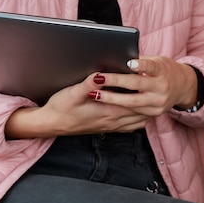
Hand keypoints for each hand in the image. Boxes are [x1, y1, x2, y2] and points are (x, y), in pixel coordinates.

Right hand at [4, 72, 148, 138]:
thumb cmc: (62, 108)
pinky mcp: (108, 128)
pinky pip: (131, 126)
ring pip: (139, 120)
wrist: (53, 124)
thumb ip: (89, 84)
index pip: (134, 101)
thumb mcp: (73, 93)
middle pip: (142, 111)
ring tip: (146, 94)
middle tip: (151, 84)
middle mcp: (114, 121)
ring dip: (145, 108)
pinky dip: (138, 117)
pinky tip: (136, 108)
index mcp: (109, 112)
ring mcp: (112, 127)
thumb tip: (100, 74)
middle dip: (148, 98)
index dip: (143, 89)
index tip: (147, 77)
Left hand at [88, 56, 197, 115]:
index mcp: (162, 71)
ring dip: (112, 98)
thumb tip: (118, 57)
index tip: (128, 63)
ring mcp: (159, 103)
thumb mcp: (156, 61)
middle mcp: (162, 88)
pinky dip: (118, 107)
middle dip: (116, 82)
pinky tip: (105, 104)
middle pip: (137, 85)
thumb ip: (140, 61)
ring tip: (95, 94)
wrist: (183, 86)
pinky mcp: (155, 113)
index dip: (140, 65)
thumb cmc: (164, 70)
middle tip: (99, 78)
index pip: (151, 67)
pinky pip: (134, 112)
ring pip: (132, 103)